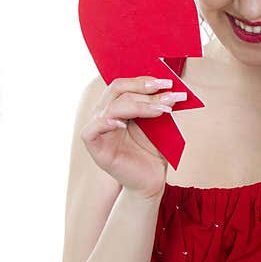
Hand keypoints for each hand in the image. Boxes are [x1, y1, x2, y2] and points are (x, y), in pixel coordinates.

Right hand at [80, 77, 184, 197]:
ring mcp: (98, 130)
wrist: (151, 181)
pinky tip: (123, 125)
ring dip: (140, 105)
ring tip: (162, 110)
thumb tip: (169, 88)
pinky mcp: (95, 148)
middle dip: (143, 90)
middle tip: (167, 94)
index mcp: (116, 106)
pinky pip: (92, 130)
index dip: (143, 81)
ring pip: (111, 107)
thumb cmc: (152, 153)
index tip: (167, 82)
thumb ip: (157, 106)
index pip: (123, 85)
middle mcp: (104, 114)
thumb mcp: (156, 124)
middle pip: (116, 90)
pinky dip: (106, 123)